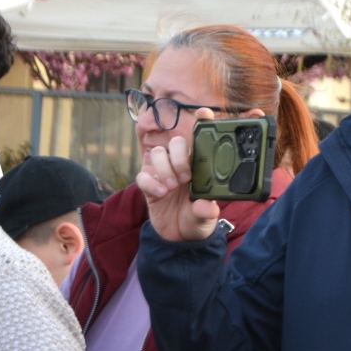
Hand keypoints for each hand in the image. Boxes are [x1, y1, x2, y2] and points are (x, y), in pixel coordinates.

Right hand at [136, 115, 220, 242]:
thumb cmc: (196, 220)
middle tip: (186, 177)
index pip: (200, 140)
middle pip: (176, 142)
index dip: (201, 123)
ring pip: (157, 153)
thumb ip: (206, 211)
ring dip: (165, 169)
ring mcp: (162, 172)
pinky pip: (142, 174)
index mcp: (199, 166)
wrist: (179, 238)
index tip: (204, 112)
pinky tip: (161, 193)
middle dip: (180, 157)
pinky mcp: (148, 183)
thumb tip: (208, 208)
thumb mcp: (206, 217)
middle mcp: (180, 165)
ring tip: (173, 187)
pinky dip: (151, 182)